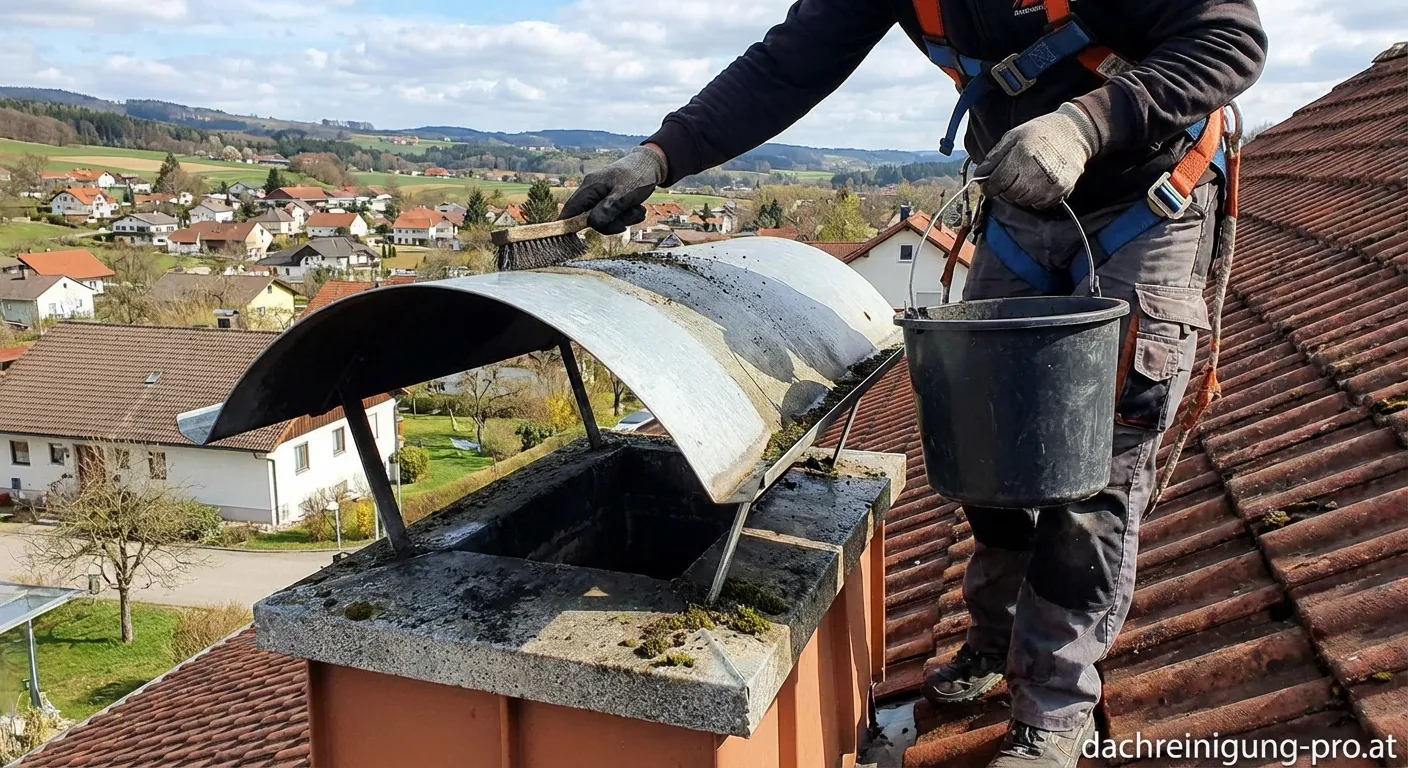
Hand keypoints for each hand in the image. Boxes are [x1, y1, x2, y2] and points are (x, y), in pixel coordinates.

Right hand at [559, 145, 667, 234]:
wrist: (653, 165)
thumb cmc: (638, 175)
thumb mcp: (625, 194)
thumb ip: (608, 209)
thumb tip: (591, 224)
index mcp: (590, 187)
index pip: (570, 209)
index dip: (567, 225)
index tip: (567, 240)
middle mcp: (592, 192)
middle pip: (590, 219)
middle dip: (611, 223)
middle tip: (630, 218)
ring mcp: (601, 196)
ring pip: (605, 220)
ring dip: (624, 219)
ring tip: (639, 210)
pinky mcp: (611, 201)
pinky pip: (614, 216)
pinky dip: (627, 216)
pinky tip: (638, 209)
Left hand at [976, 103, 1099, 209]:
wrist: (1073, 133)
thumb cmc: (1040, 133)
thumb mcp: (1012, 136)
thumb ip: (994, 157)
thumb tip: (979, 175)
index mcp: (1020, 157)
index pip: (996, 183)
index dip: (990, 186)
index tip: (990, 185)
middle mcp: (1034, 173)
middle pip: (1009, 195)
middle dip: (1007, 189)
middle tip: (1013, 177)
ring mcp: (1048, 185)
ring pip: (1024, 202)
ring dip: (1021, 194)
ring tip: (1028, 178)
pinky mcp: (1060, 192)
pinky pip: (1040, 205)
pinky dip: (1036, 198)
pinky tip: (1039, 183)